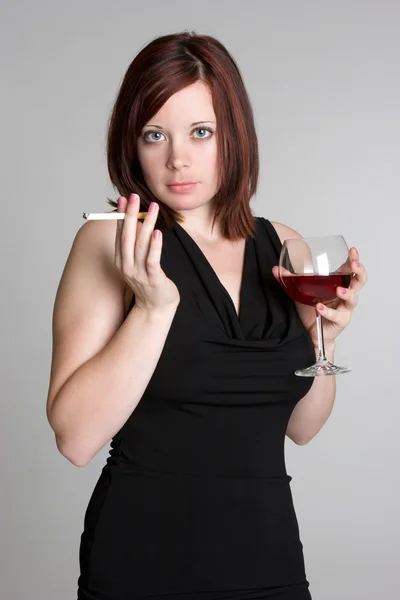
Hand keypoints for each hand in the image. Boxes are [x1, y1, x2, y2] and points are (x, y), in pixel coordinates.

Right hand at [115, 194, 179, 312]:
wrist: (156, 308)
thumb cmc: (149, 281)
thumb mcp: (138, 262)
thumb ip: (136, 245)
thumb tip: (137, 221)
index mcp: (121, 260)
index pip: (120, 233)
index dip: (122, 215)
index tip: (124, 199)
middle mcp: (126, 266)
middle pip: (127, 235)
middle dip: (131, 214)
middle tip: (134, 196)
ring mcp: (139, 273)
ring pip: (141, 244)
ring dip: (146, 223)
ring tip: (152, 207)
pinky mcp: (153, 279)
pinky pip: (152, 260)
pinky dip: (154, 246)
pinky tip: (157, 232)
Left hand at [272, 247, 367, 347]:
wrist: (309, 333)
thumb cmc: (309, 311)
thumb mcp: (299, 292)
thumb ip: (289, 280)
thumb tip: (276, 268)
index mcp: (338, 284)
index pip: (350, 270)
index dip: (354, 260)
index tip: (352, 251)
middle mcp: (344, 296)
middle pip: (359, 282)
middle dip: (359, 272)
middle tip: (354, 266)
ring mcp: (344, 309)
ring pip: (353, 299)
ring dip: (347, 293)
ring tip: (340, 290)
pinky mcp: (340, 321)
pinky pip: (337, 316)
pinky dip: (328, 311)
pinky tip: (319, 308)